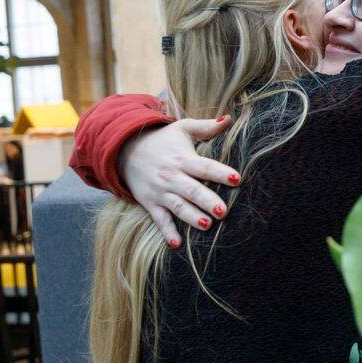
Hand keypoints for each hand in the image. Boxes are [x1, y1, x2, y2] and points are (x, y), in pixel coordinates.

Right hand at [118, 116, 238, 246]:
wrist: (125, 149)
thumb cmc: (162, 140)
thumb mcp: (181, 128)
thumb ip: (205, 127)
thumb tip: (228, 118)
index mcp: (183, 159)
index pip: (204, 166)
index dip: (219, 172)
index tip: (236, 178)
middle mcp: (172, 176)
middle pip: (192, 190)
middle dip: (207, 200)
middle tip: (223, 211)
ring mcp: (160, 192)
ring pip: (178, 206)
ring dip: (192, 217)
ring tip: (207, 225)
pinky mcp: (151, 203)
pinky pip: (160, 220)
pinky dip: (167, 232)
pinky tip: (177, 244)